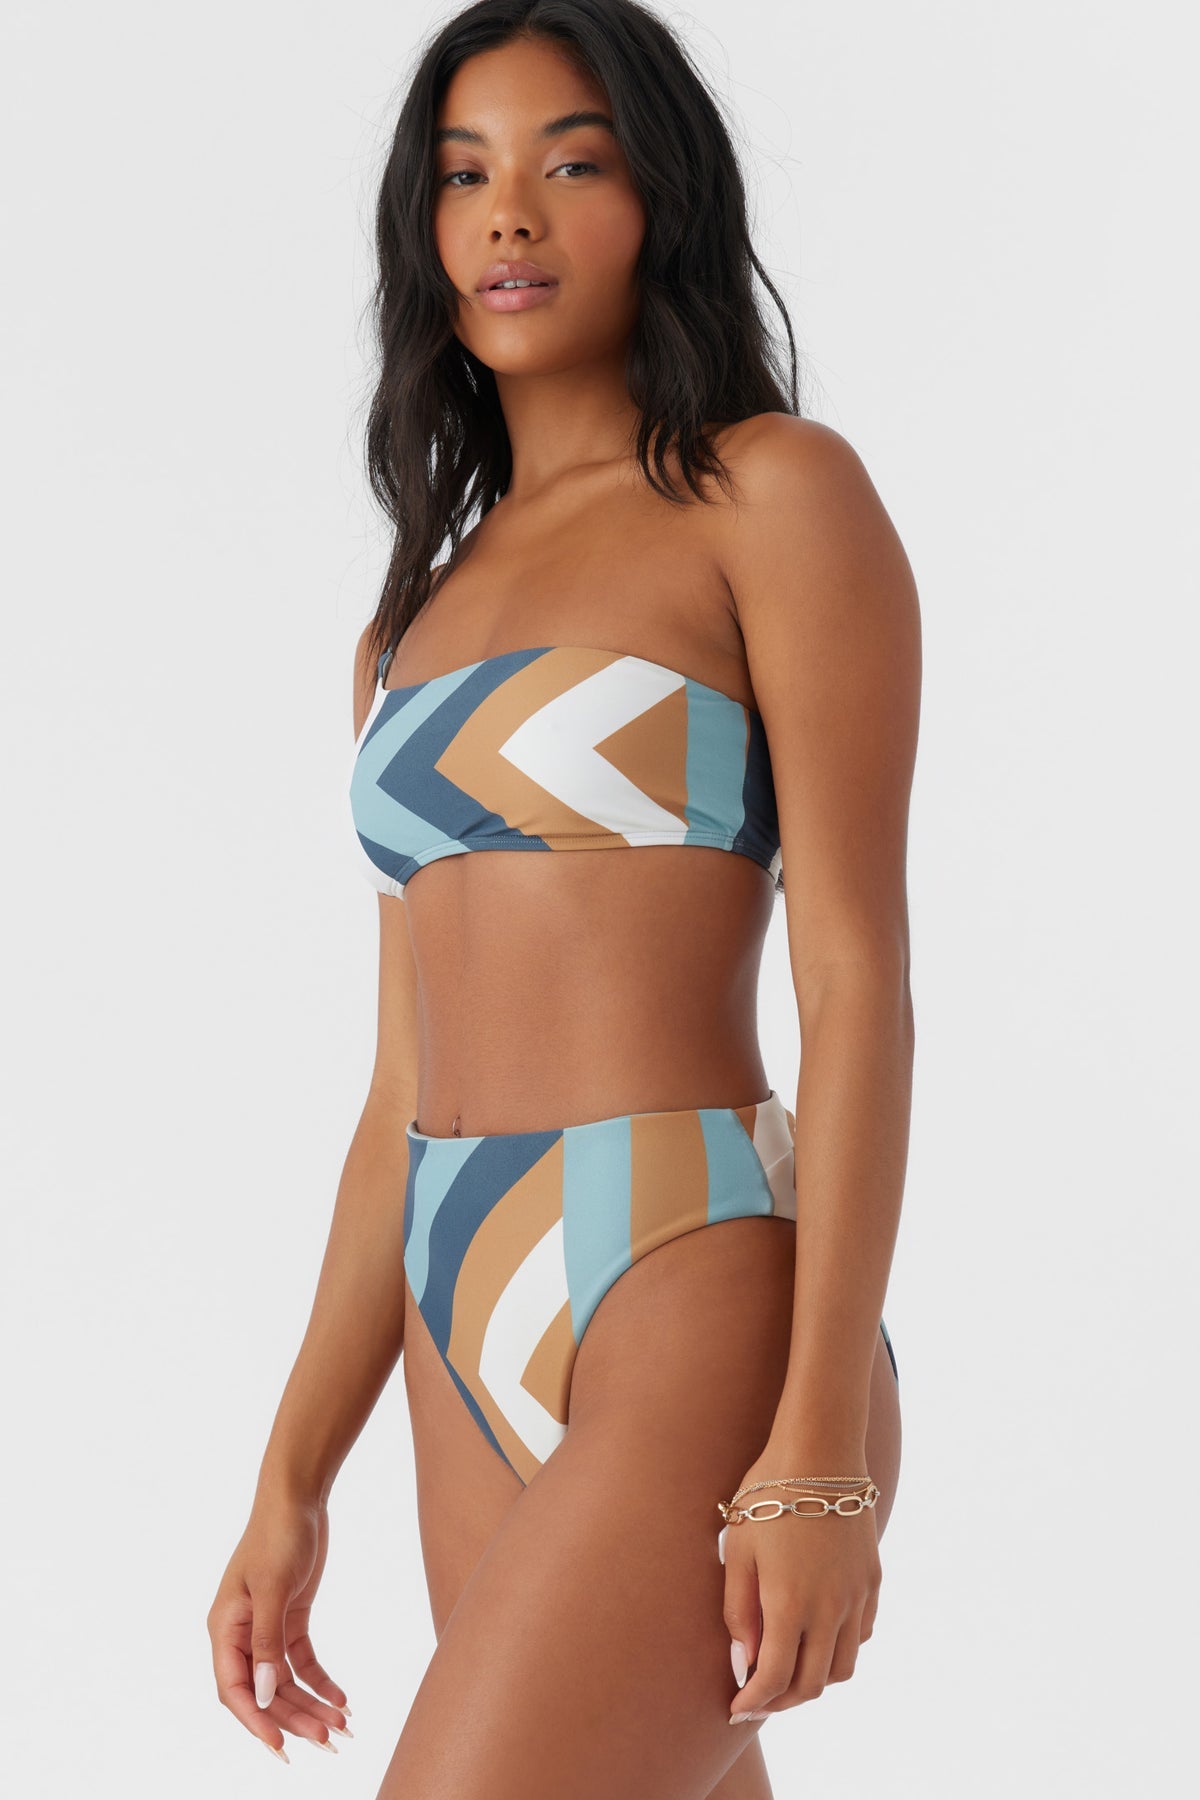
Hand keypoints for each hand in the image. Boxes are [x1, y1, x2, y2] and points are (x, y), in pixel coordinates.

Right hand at [207, 1493, 350, 1762]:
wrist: (298, 1497)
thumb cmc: (278, 1534)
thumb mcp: (272, 1587)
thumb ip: (267, 1642)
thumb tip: (266, 1694)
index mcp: (224, 1627)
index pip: (234, 1688)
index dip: (256, 1720)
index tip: (282, 1745)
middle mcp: (241, 1633)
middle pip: (264, 1691)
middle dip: (293, 1718)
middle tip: (328, 1740)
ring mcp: (266, 1627)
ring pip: (284, 1681)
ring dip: (310, 1704)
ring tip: (342, 1726)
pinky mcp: (289, 1618)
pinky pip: (301, 1661)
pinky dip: (320, 1681)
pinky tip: (342, 1697)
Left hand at [721, 1458, 881, 1721]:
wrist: (820, 1449)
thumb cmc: (769, 1495)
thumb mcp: (739, 1550)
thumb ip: (738, 1611)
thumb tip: (743, 1663)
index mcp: (791, 1604)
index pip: (774, 1679)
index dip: (753, 1702)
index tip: (735, 1710)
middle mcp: (831, 1609)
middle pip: (812, 1684)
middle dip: (781, 1701)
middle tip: (757, 1698)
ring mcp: (857, 1596)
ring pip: (842, 1667)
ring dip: (815, 1680)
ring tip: (788, 1671)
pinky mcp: (873, 1580)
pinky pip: (861, 1635)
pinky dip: (839, 1650)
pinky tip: (818, 1637)